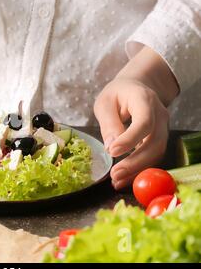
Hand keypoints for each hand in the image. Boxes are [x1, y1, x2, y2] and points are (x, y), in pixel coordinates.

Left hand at [94, 47, 178, 189]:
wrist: (136, 87)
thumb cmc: (117, 94)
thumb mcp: (105, 102)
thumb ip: (108, 123)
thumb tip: (111, 147)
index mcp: (144, 100)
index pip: (144, 122)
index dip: (130, 139)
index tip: (113, 152)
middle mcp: (159, 114)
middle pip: (154, 142)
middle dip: (134, 162)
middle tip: (114, 174)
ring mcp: (163, 127)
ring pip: (157, 153)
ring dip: (138, 170)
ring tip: (116, 180)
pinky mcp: (160, 138)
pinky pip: (154, 157)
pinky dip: (140, 169)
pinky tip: (124, 178)